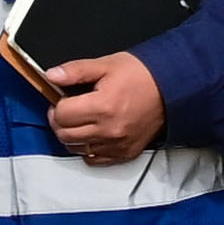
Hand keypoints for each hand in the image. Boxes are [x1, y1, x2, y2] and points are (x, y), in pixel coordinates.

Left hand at [39, 53, 165, 164]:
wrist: (172, 89)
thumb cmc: (142, 76)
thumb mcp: (106, 65)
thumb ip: (75, 71)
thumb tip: (51, 76)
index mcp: (103, 106)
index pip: (61, 115)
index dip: (56, 105)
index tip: (61, 99)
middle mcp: (109, 130)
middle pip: (65, 135)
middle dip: (60, 121)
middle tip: (66, 109)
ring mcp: (117, 145)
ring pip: (77, 149)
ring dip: (72, 135)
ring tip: (80, 120)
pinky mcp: (125, 153)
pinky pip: (94, 159)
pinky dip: (87, 148)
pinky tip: (92, 133)